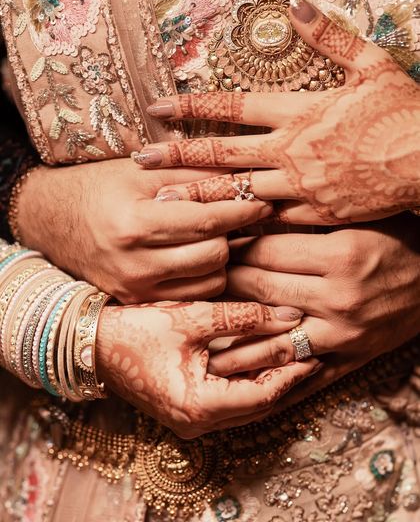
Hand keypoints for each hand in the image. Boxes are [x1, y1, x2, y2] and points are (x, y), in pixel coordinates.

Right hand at [17, 159, 271, 302]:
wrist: (51, 221)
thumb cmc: (97, 187)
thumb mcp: (140, 171)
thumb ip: (192, 174)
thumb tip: (244, 177)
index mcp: (133, 223)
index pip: (207, 221)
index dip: (243, 208)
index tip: (264, 198)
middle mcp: (133, 264)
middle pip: (214, 256)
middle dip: (235, 233)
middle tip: (242, 214)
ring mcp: (135, 289)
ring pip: (210, 282)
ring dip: (224, 257)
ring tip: (220, 234)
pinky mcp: (138, 302)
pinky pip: (192, 296)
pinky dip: (206, 277)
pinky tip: (203, 255)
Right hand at [96, 300, 319, 437]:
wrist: (94, 344)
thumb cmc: (136, 330)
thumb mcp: (192, 318)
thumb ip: (243, 317)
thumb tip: (289, 315)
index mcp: (198, 406)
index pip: (262, 395)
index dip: (292, 374)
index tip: (316, 351)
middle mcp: (197, 423)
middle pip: (258, 406)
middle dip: (288, 381)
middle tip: (316, 354)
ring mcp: (192, 420)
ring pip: (247, 406)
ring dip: (271, 382)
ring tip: (297, 356)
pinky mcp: (188, 409)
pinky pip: (231, 401)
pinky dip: (251, 382)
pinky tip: (264, 362)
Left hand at [135, 0, 419, 223]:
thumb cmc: (401, 113)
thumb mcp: (371, 64)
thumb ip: (329, 35)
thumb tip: (295, 3)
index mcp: (298, 112)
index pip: (232, 107)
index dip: (192, 107)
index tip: (157, 108)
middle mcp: (289, 151)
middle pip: (222, 154)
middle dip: (177, 156)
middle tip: (139, 162)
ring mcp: (299, 186)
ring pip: (237, 192)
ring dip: (197, 195)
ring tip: (162, 202)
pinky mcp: (314, 214)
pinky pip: (270, 221)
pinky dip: (243, 223)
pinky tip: (218, 230)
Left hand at [208, 215, 419, 381]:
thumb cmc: (401, 240)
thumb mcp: (360, 218)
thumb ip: (311, 215)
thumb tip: (256, 208)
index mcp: (342, 255)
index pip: (267, 250)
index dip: (234, 245)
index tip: (212, 242)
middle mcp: (340, 298)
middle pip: (262, 288)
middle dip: (225, 281)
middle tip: (198, 277)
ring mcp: (343, 334)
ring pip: (271, 336)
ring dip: (231, 335)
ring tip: (195, 332)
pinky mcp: (349, 358)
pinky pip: (300, 372)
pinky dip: (265, 373)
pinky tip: (235, 374)